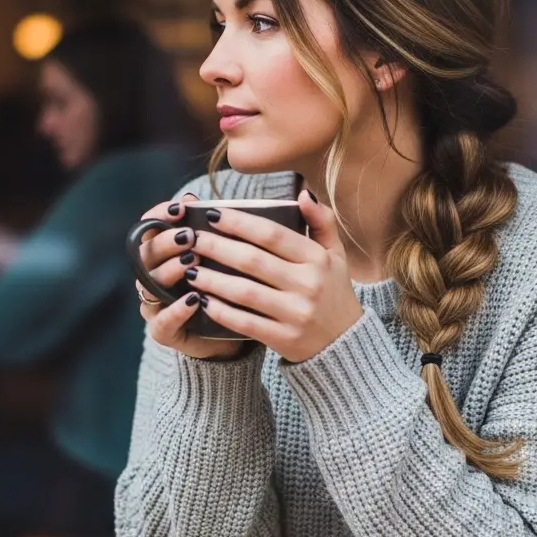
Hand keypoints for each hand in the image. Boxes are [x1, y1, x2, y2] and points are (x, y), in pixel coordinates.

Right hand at [136, 194, 248, 360]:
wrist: (228, 334)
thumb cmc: (222, 288)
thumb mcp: (218, 258)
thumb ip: (207, 232)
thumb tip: (196, 200)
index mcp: (160, 256)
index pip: (148, 229)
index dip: (160, 215)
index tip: (181, 208)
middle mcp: (151, 278)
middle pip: (146, 254)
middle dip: (166, 241)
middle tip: (189, 236)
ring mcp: (154, 306)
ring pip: (150, 284)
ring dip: (170, 270)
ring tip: (192, 262)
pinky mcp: (163, 332)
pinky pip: (162, 321)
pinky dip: (176, 309)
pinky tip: (193, 299)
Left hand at [185, 190, 362, 362]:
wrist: (346, 343)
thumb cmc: (334, 292)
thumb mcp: (336, 255)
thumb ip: (322, 222)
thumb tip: (302, 193)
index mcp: (317, 259)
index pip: (272, 235)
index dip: (239, 223)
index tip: (212, 214)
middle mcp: (307, 284)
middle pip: (252, 261)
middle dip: (217, 247)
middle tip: (192, 239)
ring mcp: (295, 313)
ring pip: (244, 292)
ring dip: (212, 279)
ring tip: (190, 269)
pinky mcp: (284, 338)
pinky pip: (245, 323)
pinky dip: (221, 311)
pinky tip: (202, 300)